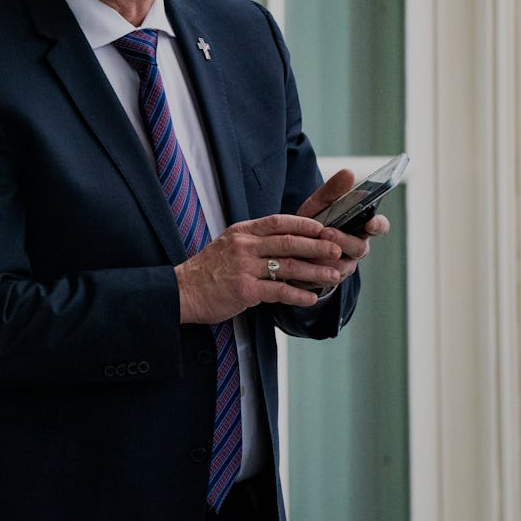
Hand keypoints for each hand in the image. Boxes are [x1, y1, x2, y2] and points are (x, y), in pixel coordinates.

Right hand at [174, 214, 341, 324]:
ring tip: (333, 275)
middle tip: (338, 248)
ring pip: (288, 266)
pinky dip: (298, 295)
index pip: (278, 221)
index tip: (324, 227)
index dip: (304, 224)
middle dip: (317, 245)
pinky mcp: (244, 290)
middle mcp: (244, 246)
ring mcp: (244, 267)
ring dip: (315, 271)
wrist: (183, 291)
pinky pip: (278, 291)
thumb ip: (254, 241)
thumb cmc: (209, 270)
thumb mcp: (229, 245)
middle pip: (288, 242)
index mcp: (242, 232)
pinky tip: (312, 299)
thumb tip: (285, 241)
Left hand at [294, 168, 390, 290]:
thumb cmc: (311, 222)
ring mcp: (345, 265)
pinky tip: (302, 263)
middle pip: (360, 247)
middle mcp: (357, 247)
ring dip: (326, 257)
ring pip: (343, 265)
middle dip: (344, 240)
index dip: (378, 225)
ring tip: (311, 250)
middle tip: (328, 233)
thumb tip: (349, 172)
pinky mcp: (330, 279)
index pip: (379, 226)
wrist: (291, 247)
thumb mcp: (319, 204)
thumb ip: (333, 190)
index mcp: (360, 227)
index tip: (371, 221)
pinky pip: (326, 277)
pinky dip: (314, 270)